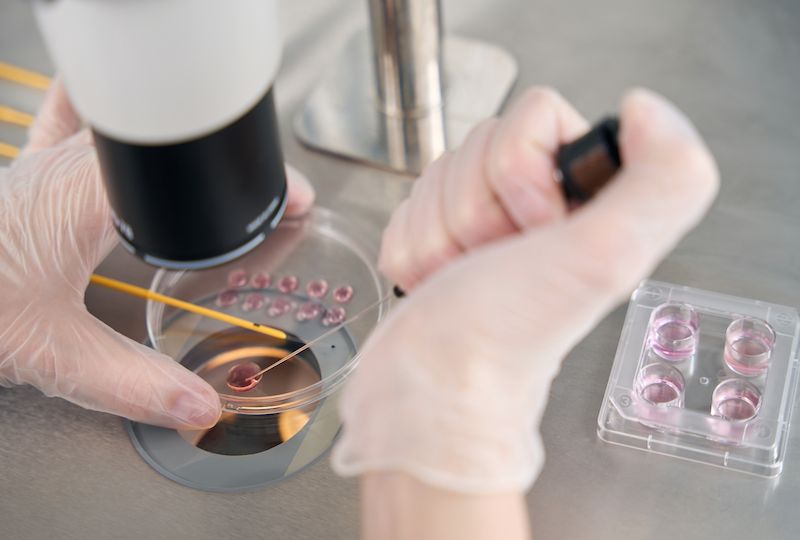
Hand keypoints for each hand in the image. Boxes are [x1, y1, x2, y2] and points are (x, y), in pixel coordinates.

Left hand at [0, 80, 314, 428]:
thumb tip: (197, 406)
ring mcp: (45, 163)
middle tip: (261, 195)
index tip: (291, 200)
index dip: (245, 185)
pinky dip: (111, 122)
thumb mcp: (51, 353)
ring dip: (173, 142)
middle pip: (168, 144)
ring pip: (126, 127)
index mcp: (86, 201)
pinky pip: (78, 125)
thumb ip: (131, 382)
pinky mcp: (29, 170)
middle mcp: (68, 169)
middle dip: (222, 167)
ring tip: (209, 162)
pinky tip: (119, 128)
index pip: (186, 175)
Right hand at [332, 88, 718, 492]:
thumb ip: (662, 180)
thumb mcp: (604, 256)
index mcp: (588, 201)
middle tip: (497, 261)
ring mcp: (486, 227)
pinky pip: (407, 208)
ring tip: (466, 279)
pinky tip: (438, 285)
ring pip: (437, 175)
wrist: (432, 394)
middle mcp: (541, 210)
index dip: (518, 167)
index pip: (535, 113)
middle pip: (478, 144)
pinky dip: (413, 251)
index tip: (532, 229)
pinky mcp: (439, 244)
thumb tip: (647, 110)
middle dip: (473, 209)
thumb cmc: (506, 338)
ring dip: (439, 234)